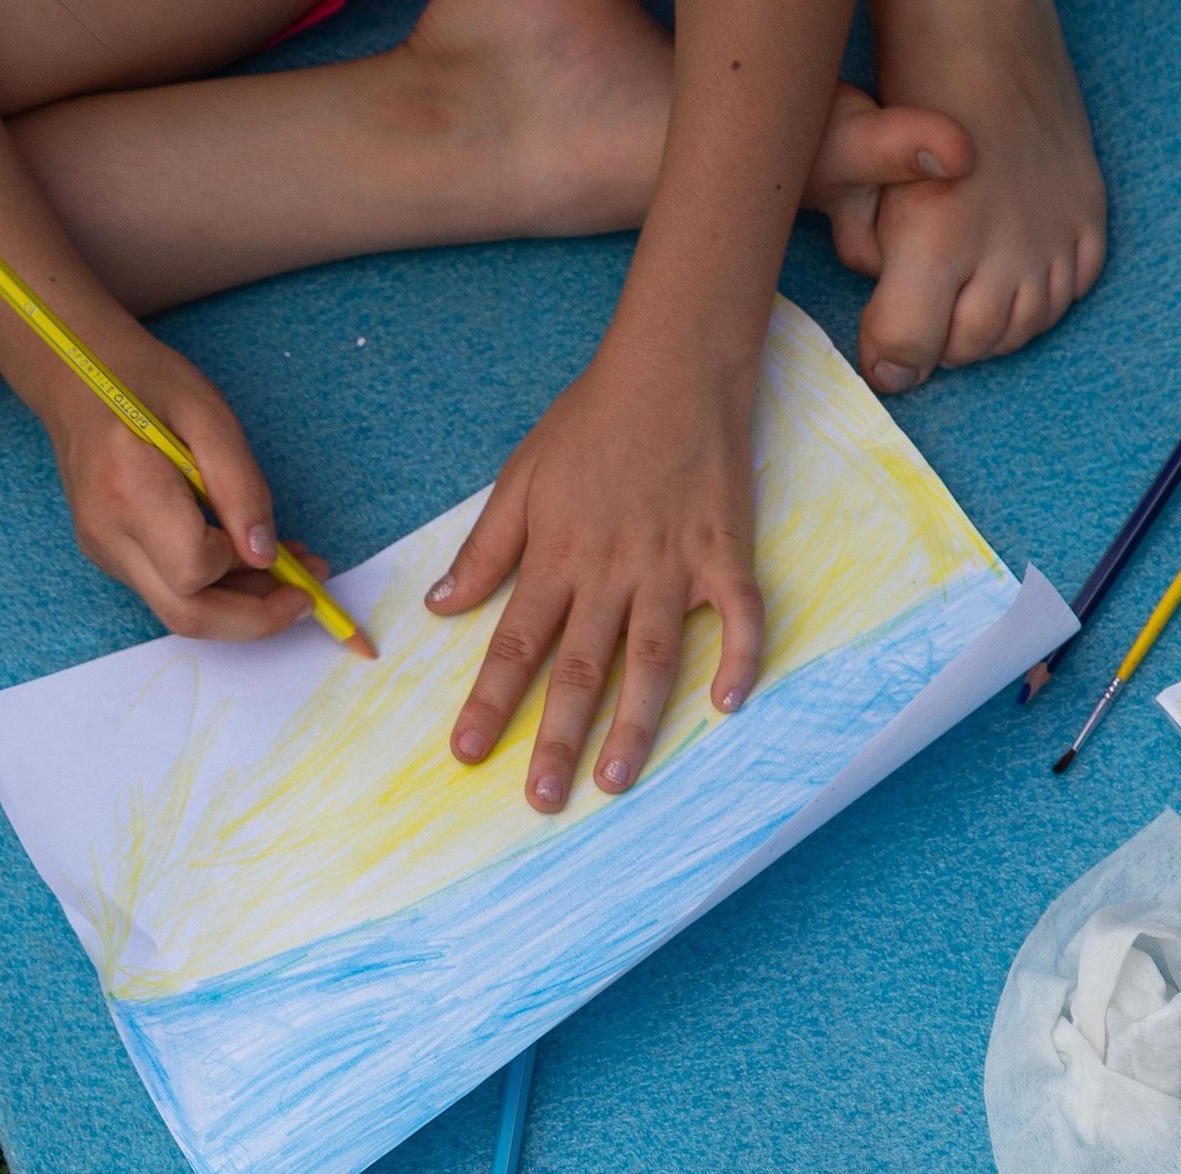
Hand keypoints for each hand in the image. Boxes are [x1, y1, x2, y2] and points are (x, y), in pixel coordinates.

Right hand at [40, 337, 313, 643]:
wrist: (74, 380)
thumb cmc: (143, 382)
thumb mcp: (208, 414)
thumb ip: (240, 486)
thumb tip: (265, 555)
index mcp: (130, 493)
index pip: (194, 568)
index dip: (245, 568)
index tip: (287, 549)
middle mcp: (109, 536)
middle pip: (186, 614)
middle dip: (254, 618)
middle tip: (305, 594)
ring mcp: (104, 552)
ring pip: (179, 609)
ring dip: (240, 602)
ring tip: (287, 565)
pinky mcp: (109, 555)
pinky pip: (167, 589)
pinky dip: (214, 585)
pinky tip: (242, 554)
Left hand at [426, 344, 766, 809]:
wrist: (673, 365)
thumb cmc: (591, 421)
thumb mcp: (520, 479)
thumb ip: (485, 549)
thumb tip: (441, 607)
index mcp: (555, 557)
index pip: (514, 645)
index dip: (490, 702)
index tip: (467, 752)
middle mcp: (610, 572)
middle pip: (579, 670)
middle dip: (556, 739)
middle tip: (542, 800)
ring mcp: (672, 564)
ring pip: (651, 660)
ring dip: (634, 725)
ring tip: (614, 781)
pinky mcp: (725, 549)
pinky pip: (738, 614)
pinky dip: (739, 658)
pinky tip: (728, 706)